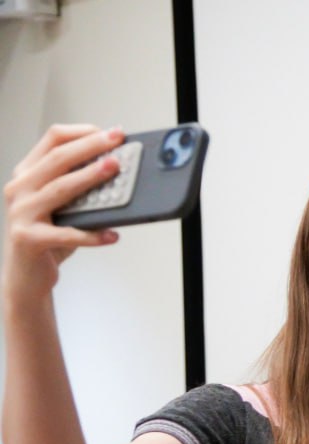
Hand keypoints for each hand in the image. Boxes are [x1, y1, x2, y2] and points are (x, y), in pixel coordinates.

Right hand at [3, 125, 123, 304]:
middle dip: (90, 147)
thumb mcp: (63, 206)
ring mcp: (21, 212)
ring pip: (60, 189)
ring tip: (114, 170)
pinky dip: (92, 235)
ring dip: (90, 177)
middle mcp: (19, 188)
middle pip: (58, 158)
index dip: (83, 133)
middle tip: (117, 141)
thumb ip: (79, 187)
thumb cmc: (49, 237)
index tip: (110, 133)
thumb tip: (118, 170)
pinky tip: (112, 235)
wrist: (26, 275)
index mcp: (27, 173)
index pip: (52, 139)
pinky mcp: (28, 238)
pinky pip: (66, 234)